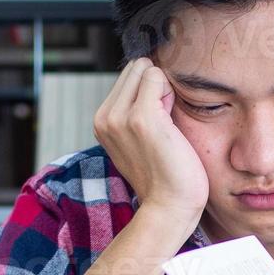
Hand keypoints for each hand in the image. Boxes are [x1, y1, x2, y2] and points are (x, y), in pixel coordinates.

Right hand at [92, 57, 208, 224]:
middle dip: (154, 86)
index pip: (128, 76)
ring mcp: (120, 117)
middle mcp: (105, 117)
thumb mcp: (138, 140)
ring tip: (166, 125)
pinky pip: (157, 76)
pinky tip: (171, 123)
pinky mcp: (141, 117)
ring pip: (145, 68)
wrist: (169, 206)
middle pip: (136, 67)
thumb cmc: (164, 175)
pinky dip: (170, 92)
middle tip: (163, 122)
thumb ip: (135, 111)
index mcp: (102, 122)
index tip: (156, 122)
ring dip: (162, 89)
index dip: (148, 91)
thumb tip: (152, 77)